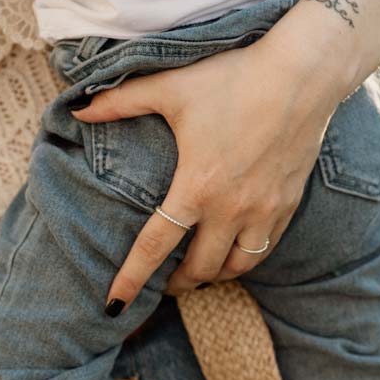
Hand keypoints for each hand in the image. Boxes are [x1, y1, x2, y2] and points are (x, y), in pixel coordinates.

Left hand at [72, 36, 339, 308]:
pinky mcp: (288, 205)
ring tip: (198, 272)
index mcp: (196, 187)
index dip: (131, 279)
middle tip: (162, 284)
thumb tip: (77, 109)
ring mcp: (264, 211)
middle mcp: (231, 209)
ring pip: (236, 268)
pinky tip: (234, 251)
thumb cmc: (234, 77)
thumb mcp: (170, 86)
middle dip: (177, 284)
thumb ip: (120, 101)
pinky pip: (264, 249)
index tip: (114, 304)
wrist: (303, 74)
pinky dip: (244, 258)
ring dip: (213, 275)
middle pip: (199, 270)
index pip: (154, 248)